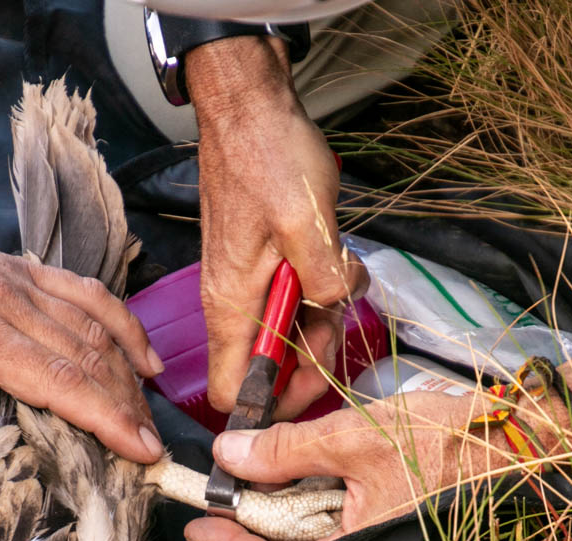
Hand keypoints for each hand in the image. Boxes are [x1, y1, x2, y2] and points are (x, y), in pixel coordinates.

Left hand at [0, 207, 164, 503]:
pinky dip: (117, 319)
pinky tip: (137, 351)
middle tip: (153, 446)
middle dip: (127, 401)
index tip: (142, 450)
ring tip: (151, 409)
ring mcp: (9, 276)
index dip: (107, 417)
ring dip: (128, 365)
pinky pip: (79, 289)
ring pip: (92, 319)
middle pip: (88, 350)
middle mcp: (0, 297)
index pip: (59, 377)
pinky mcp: (9, 267)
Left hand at [186, 390, 571, 540]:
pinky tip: (319, 485)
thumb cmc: (455, 443)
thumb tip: (229, 456)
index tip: (196, 524)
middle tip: (226, 495)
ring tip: (269, 484)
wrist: (537, 443)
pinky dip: (327, 515)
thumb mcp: (358, 437)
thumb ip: (288, 450)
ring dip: (291, 520)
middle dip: (256, 531)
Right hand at [187, 37, 366, 418]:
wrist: (249, 105)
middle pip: (268, 365)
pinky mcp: (262, 263)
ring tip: (339, 272)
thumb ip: (323, 282)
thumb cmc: (268, 156)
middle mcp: (232, 302)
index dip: (272, 404)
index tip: (315, 385)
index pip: (231, 391)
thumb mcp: (308, 224)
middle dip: (312, 352)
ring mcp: (246, 282)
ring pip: (286, 329)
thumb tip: (335, 309)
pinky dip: (317, 286)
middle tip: (339, 313)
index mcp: (232, 305)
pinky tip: (331, 255)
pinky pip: (291, 296)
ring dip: (321, 313)